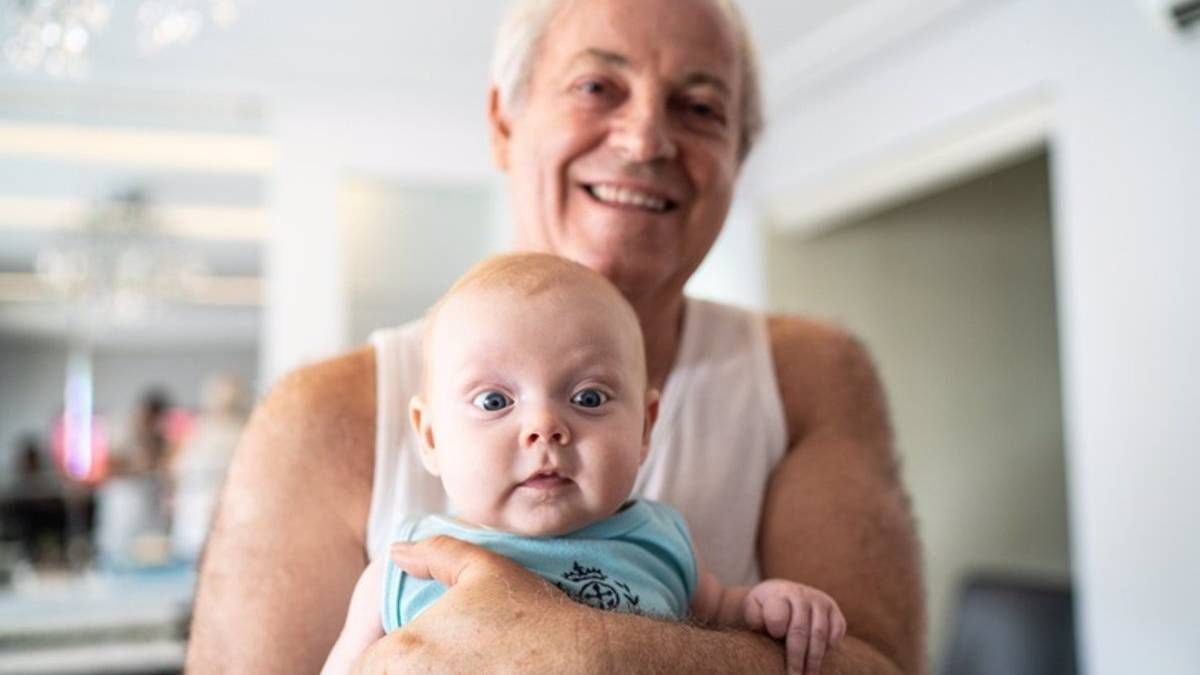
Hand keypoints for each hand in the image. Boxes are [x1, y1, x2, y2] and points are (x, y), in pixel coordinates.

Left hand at [352, 535, 586, 673]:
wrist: (582, 661)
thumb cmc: (532, 614)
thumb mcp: (482, 567)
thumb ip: (434, 553)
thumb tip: (398, 551)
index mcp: (403, 653)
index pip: (358, 668)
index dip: (373, 659)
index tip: (396, 653)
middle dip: (397, 671)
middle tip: (438, 658)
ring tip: (457, 666)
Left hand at [743, 579, 847, 674]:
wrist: (782, 594)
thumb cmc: (764, 608)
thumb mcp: (753, 608)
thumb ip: (754, 616)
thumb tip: (760, 625)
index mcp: (778, 594)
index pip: (778, 615)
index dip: (776, 629)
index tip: (775, 639)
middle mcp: (801, 595)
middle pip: (799, 631)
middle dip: (796, 658)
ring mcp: (819, 601)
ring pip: (819, 634)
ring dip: (814, 659)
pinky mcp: (834, 609)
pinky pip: (837, 630)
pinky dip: (831, 646)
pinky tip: (822, 658)